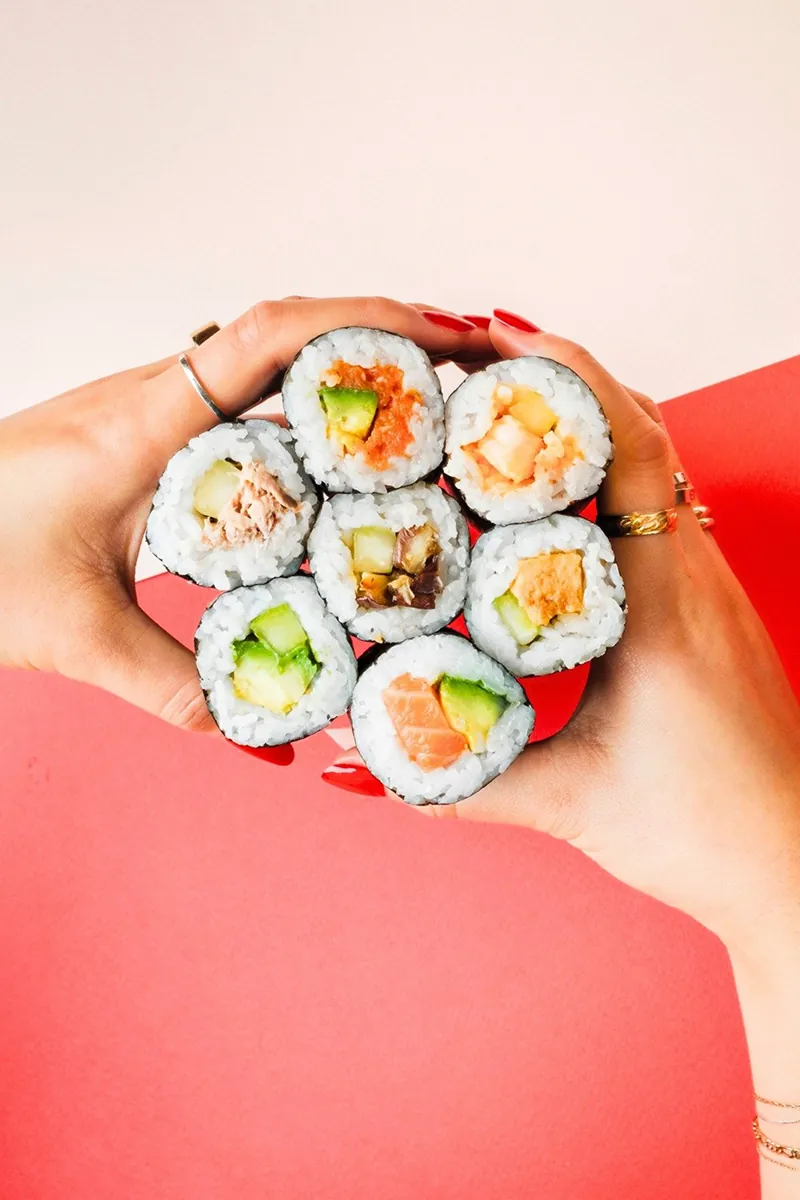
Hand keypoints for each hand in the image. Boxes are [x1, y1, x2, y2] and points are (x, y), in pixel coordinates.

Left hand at [0, 297, 490, 762]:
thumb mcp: (73, 635)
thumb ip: (172, 688)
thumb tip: (265, 736)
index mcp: (140, 426)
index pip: (266, 340)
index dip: (364, 327)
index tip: (442, 337)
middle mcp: (151, 397)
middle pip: (290, 334)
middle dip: (389, 338)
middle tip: (473, 368)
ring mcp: (149, 409)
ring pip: (270, 363)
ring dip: (353, 369)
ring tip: (435, 402)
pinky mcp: (146, 434)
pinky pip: (245, 401)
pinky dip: (310, 408)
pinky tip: (346, 452)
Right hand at [329, 313, 799, 957]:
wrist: (799, 865)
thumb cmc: (707, 835)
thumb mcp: (571, 806)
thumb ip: (459, 778)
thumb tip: (361, 761)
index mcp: (663, 608)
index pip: (629, 451)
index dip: (566, 380)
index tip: (495, 344)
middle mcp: (696, 576)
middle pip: (642, 430)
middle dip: (561, 377)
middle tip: (474, 361)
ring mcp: (710, 585)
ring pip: (658, 459)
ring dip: (586, 417)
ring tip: (503, 405)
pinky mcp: (709, 604)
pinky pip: (660, 503)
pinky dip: (605, 468)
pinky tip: (552, 489)